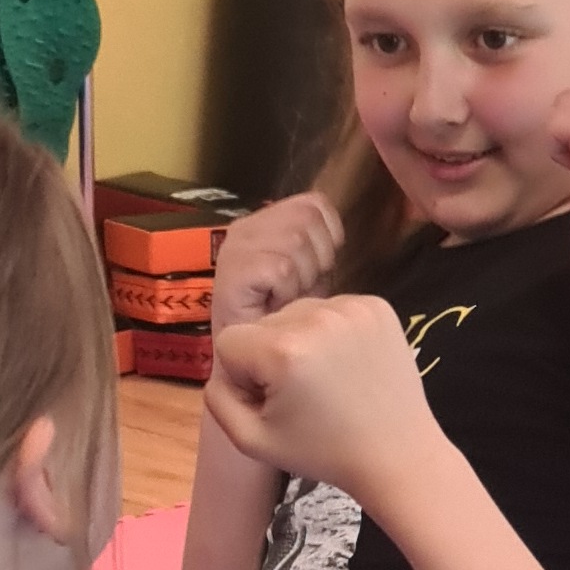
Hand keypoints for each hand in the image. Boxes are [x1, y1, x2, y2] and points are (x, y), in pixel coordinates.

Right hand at [205, 294, 439, 507]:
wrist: (398, 454)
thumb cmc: (324, 452)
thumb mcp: (252, 441)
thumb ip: (217, 399)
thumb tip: (222, 368)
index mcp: (283, 350)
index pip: (228, 342)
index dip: (243, 377)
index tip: (273, 402)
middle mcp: (316, 317)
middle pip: (263, 324)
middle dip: (271, 357)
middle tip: (305, 395)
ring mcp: (351, 308)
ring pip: (297, 313)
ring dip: (301, 341)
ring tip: (328, 380)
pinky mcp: (377, 305)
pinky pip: (331, 309)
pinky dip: (332, 334)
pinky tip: (349, 365)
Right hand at [210, 190, 342, 335]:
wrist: (254, 364)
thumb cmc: (287, 322)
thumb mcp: (312, 273)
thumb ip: (322, 244)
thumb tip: (338, 229)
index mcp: (266, 221)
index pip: (315, 204)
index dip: (328, 240)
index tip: (314, 274)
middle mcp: (246, 228)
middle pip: (307, 217)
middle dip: (318, 258)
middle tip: (301, 291)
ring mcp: (235, 248)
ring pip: (296, 239)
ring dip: (303, 278)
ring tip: (289, 301)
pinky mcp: (231, 271)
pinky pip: (282, 268)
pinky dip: (287, 294)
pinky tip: (275, 310)